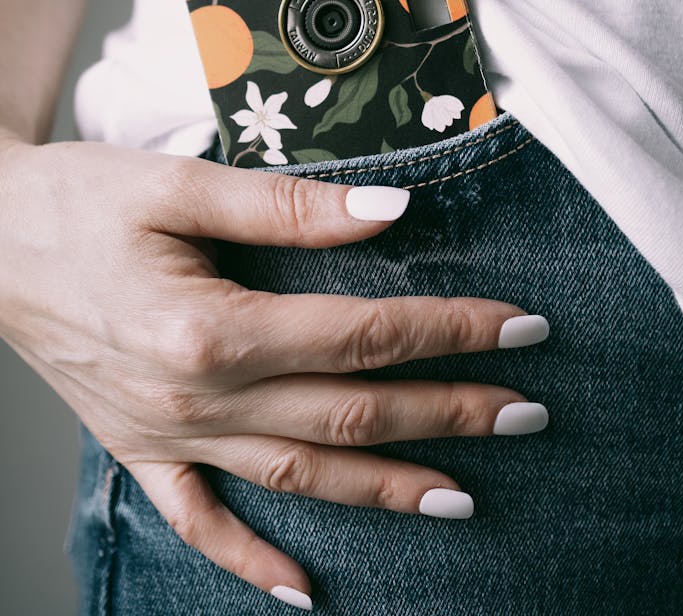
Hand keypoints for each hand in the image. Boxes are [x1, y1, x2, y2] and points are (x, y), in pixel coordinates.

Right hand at [0, 137, 547, 605]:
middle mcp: (195, 397)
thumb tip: (391, 210)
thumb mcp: (179, 185)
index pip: (365, 335)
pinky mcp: (138, 449)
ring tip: (466, 495)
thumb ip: (289, 207)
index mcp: (210, 327)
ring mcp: (166, 435)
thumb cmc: (77, 203)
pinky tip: (304, 596)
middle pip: (350, 411)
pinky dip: (250, 562)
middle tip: (529, 410)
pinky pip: (200, 523)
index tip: (521, 325)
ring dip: (386, 486)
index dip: (452, 329)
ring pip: (299, 474)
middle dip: (449, 411)